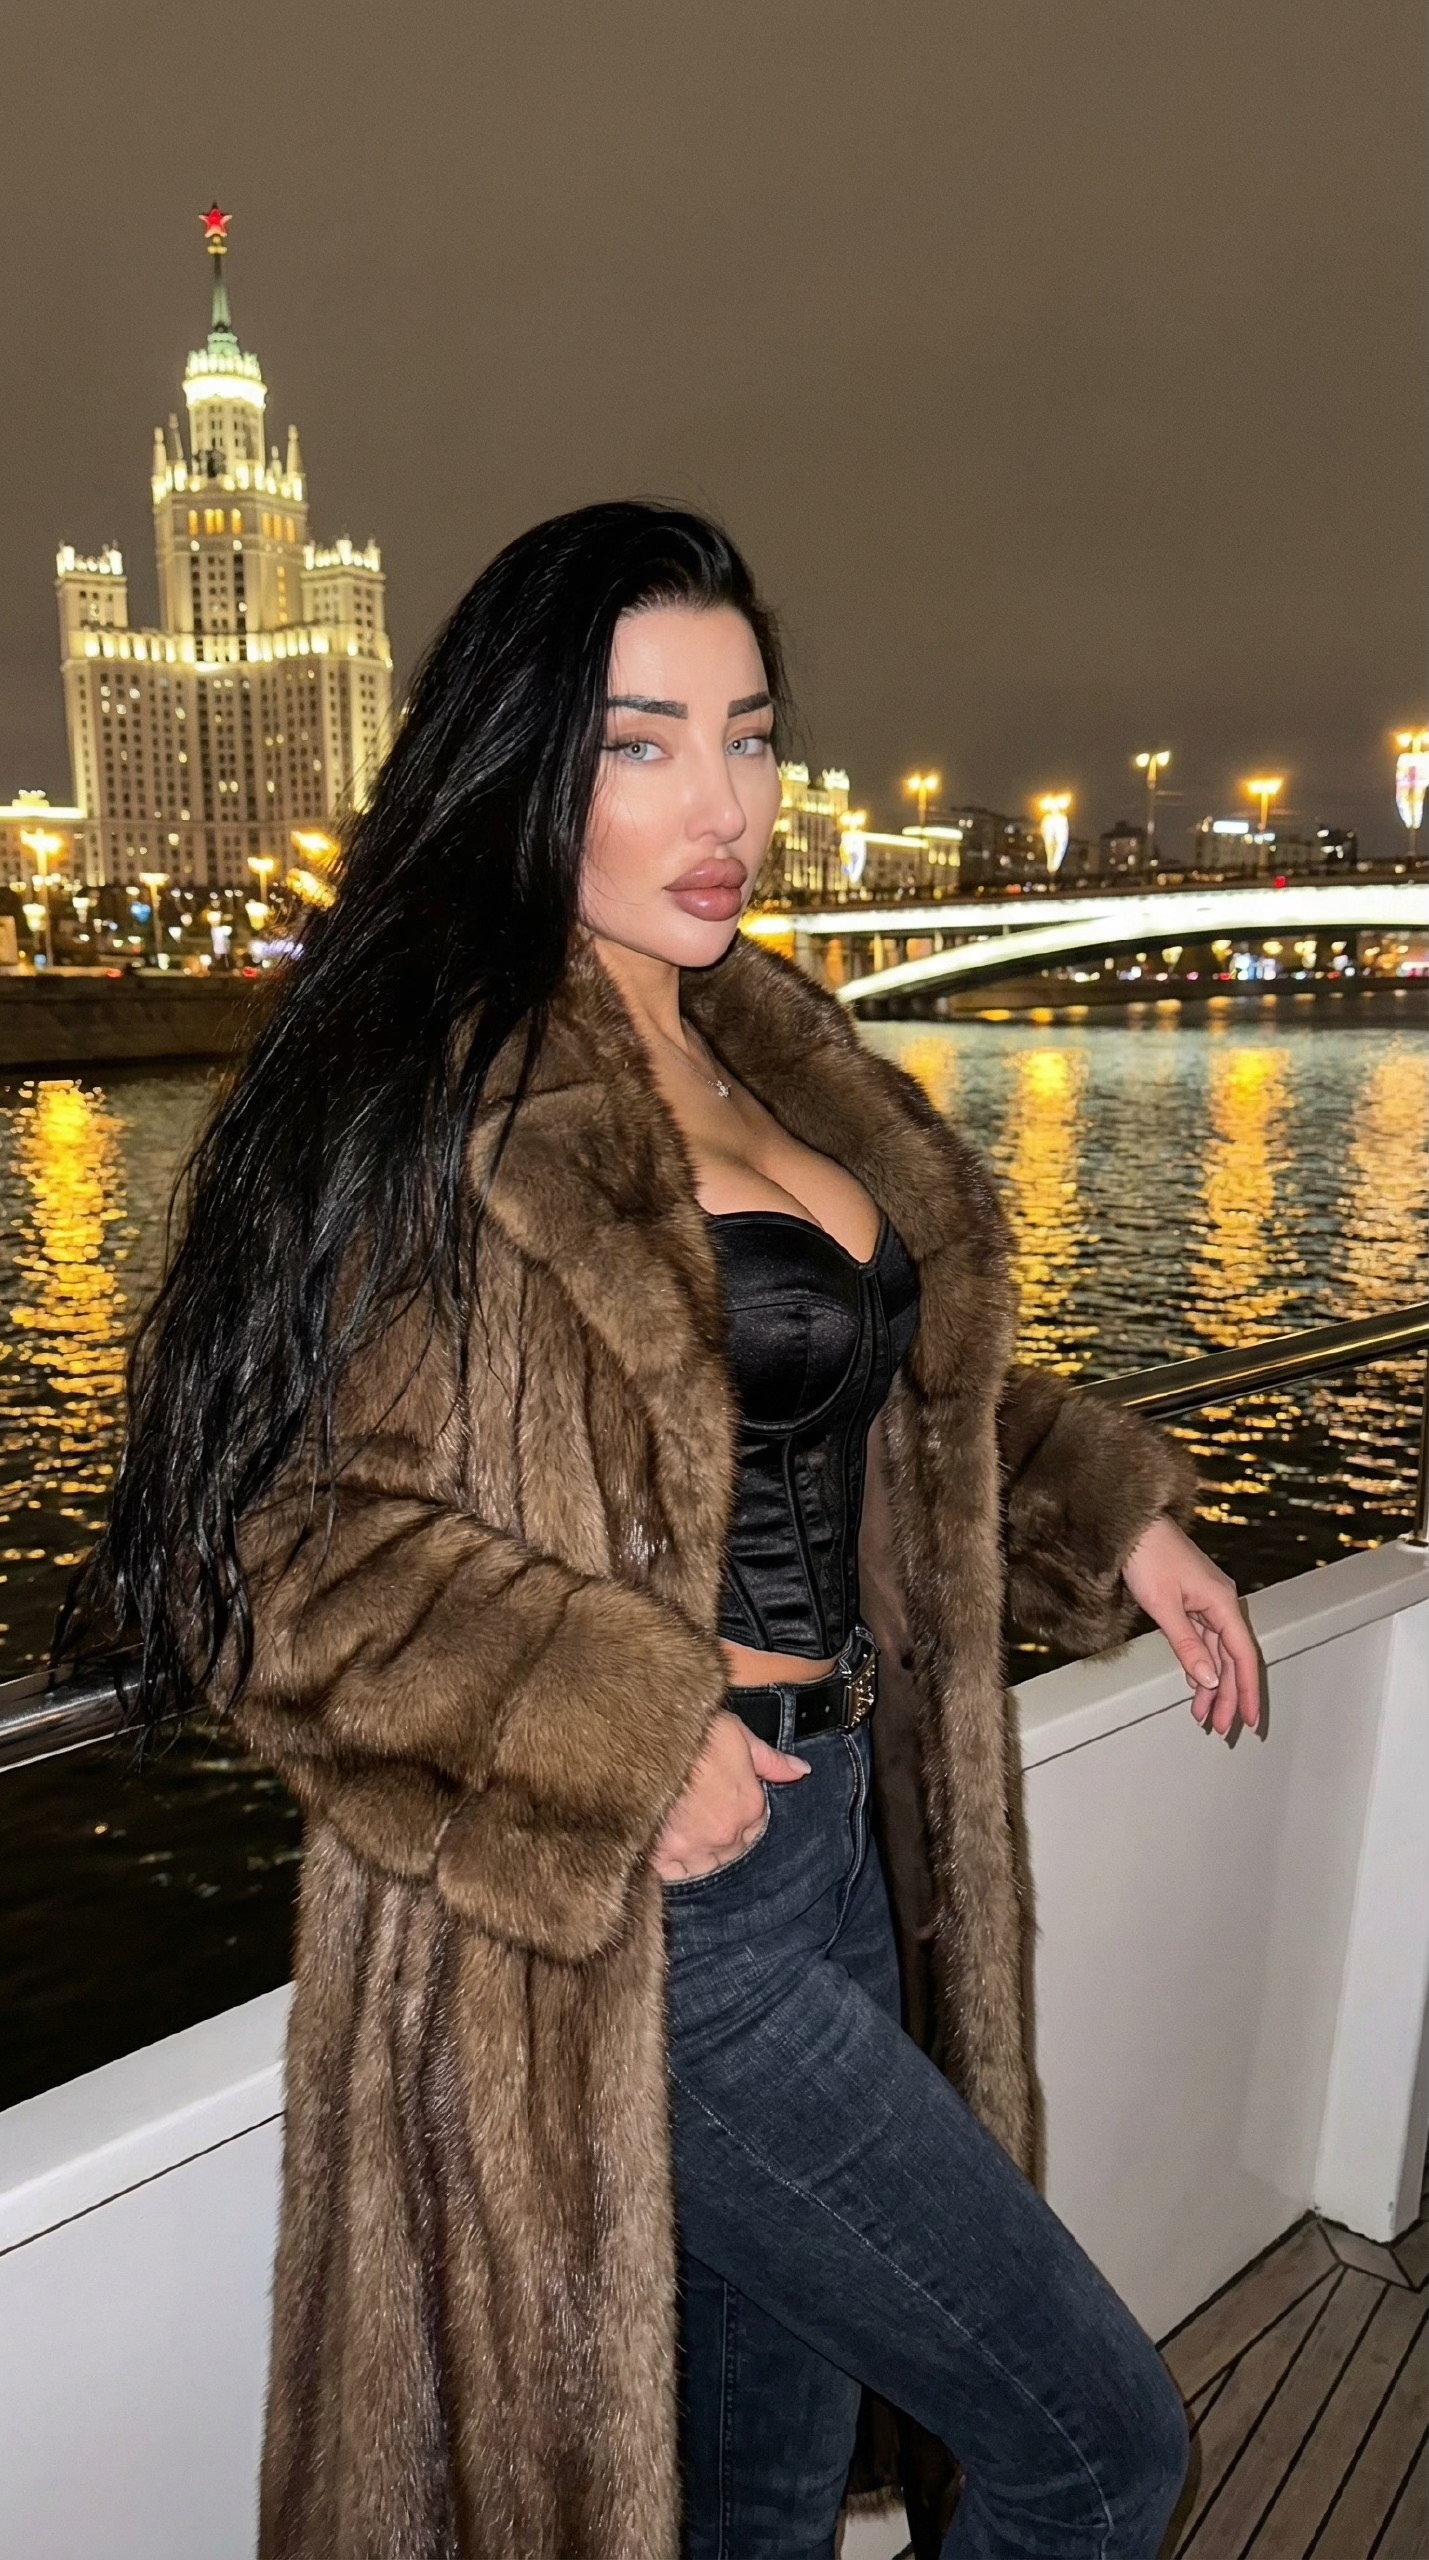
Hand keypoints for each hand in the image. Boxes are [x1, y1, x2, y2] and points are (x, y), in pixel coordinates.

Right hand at [649, 1709, 810, 1881]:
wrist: (648, 1737)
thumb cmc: (692, 1733)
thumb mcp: (739, 1735)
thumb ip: (772, 1761)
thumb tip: (801, 1771)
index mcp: (749, 1807)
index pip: (757, 1830)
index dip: (743, 1821)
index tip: (727, 1811)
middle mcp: (726, 1835)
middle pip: (733, 1854)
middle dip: (724, 1844)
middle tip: (706, 1826)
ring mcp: (694, 1848)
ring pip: (707, 1871)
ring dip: (702, 1862)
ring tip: (689, 1845)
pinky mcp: (662, 1855)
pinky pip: (675, 1879)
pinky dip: (676, 1875)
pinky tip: (671, 1863)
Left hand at [1122, 1514, 1261, 1739]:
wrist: (1132, 1527)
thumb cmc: (1148, 1557)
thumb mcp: (1164, 1606)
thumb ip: (1187, 1645)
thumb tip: (1207, 1679)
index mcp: (1222, 1603)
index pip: (1242, 1656)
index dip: (1246, 1690)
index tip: (1247, 1719)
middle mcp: (1220, 1604)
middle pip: (1231, 1659)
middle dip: (1226, 1696)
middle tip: (1221, 1729)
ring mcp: (1207, 1604)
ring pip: (1216, 1653)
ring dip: (1210, 1685)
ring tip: (1203, 1716)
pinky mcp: (1191, 1603)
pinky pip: (1202, 1642)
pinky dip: (1199, 1665)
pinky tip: (1194, 1685)